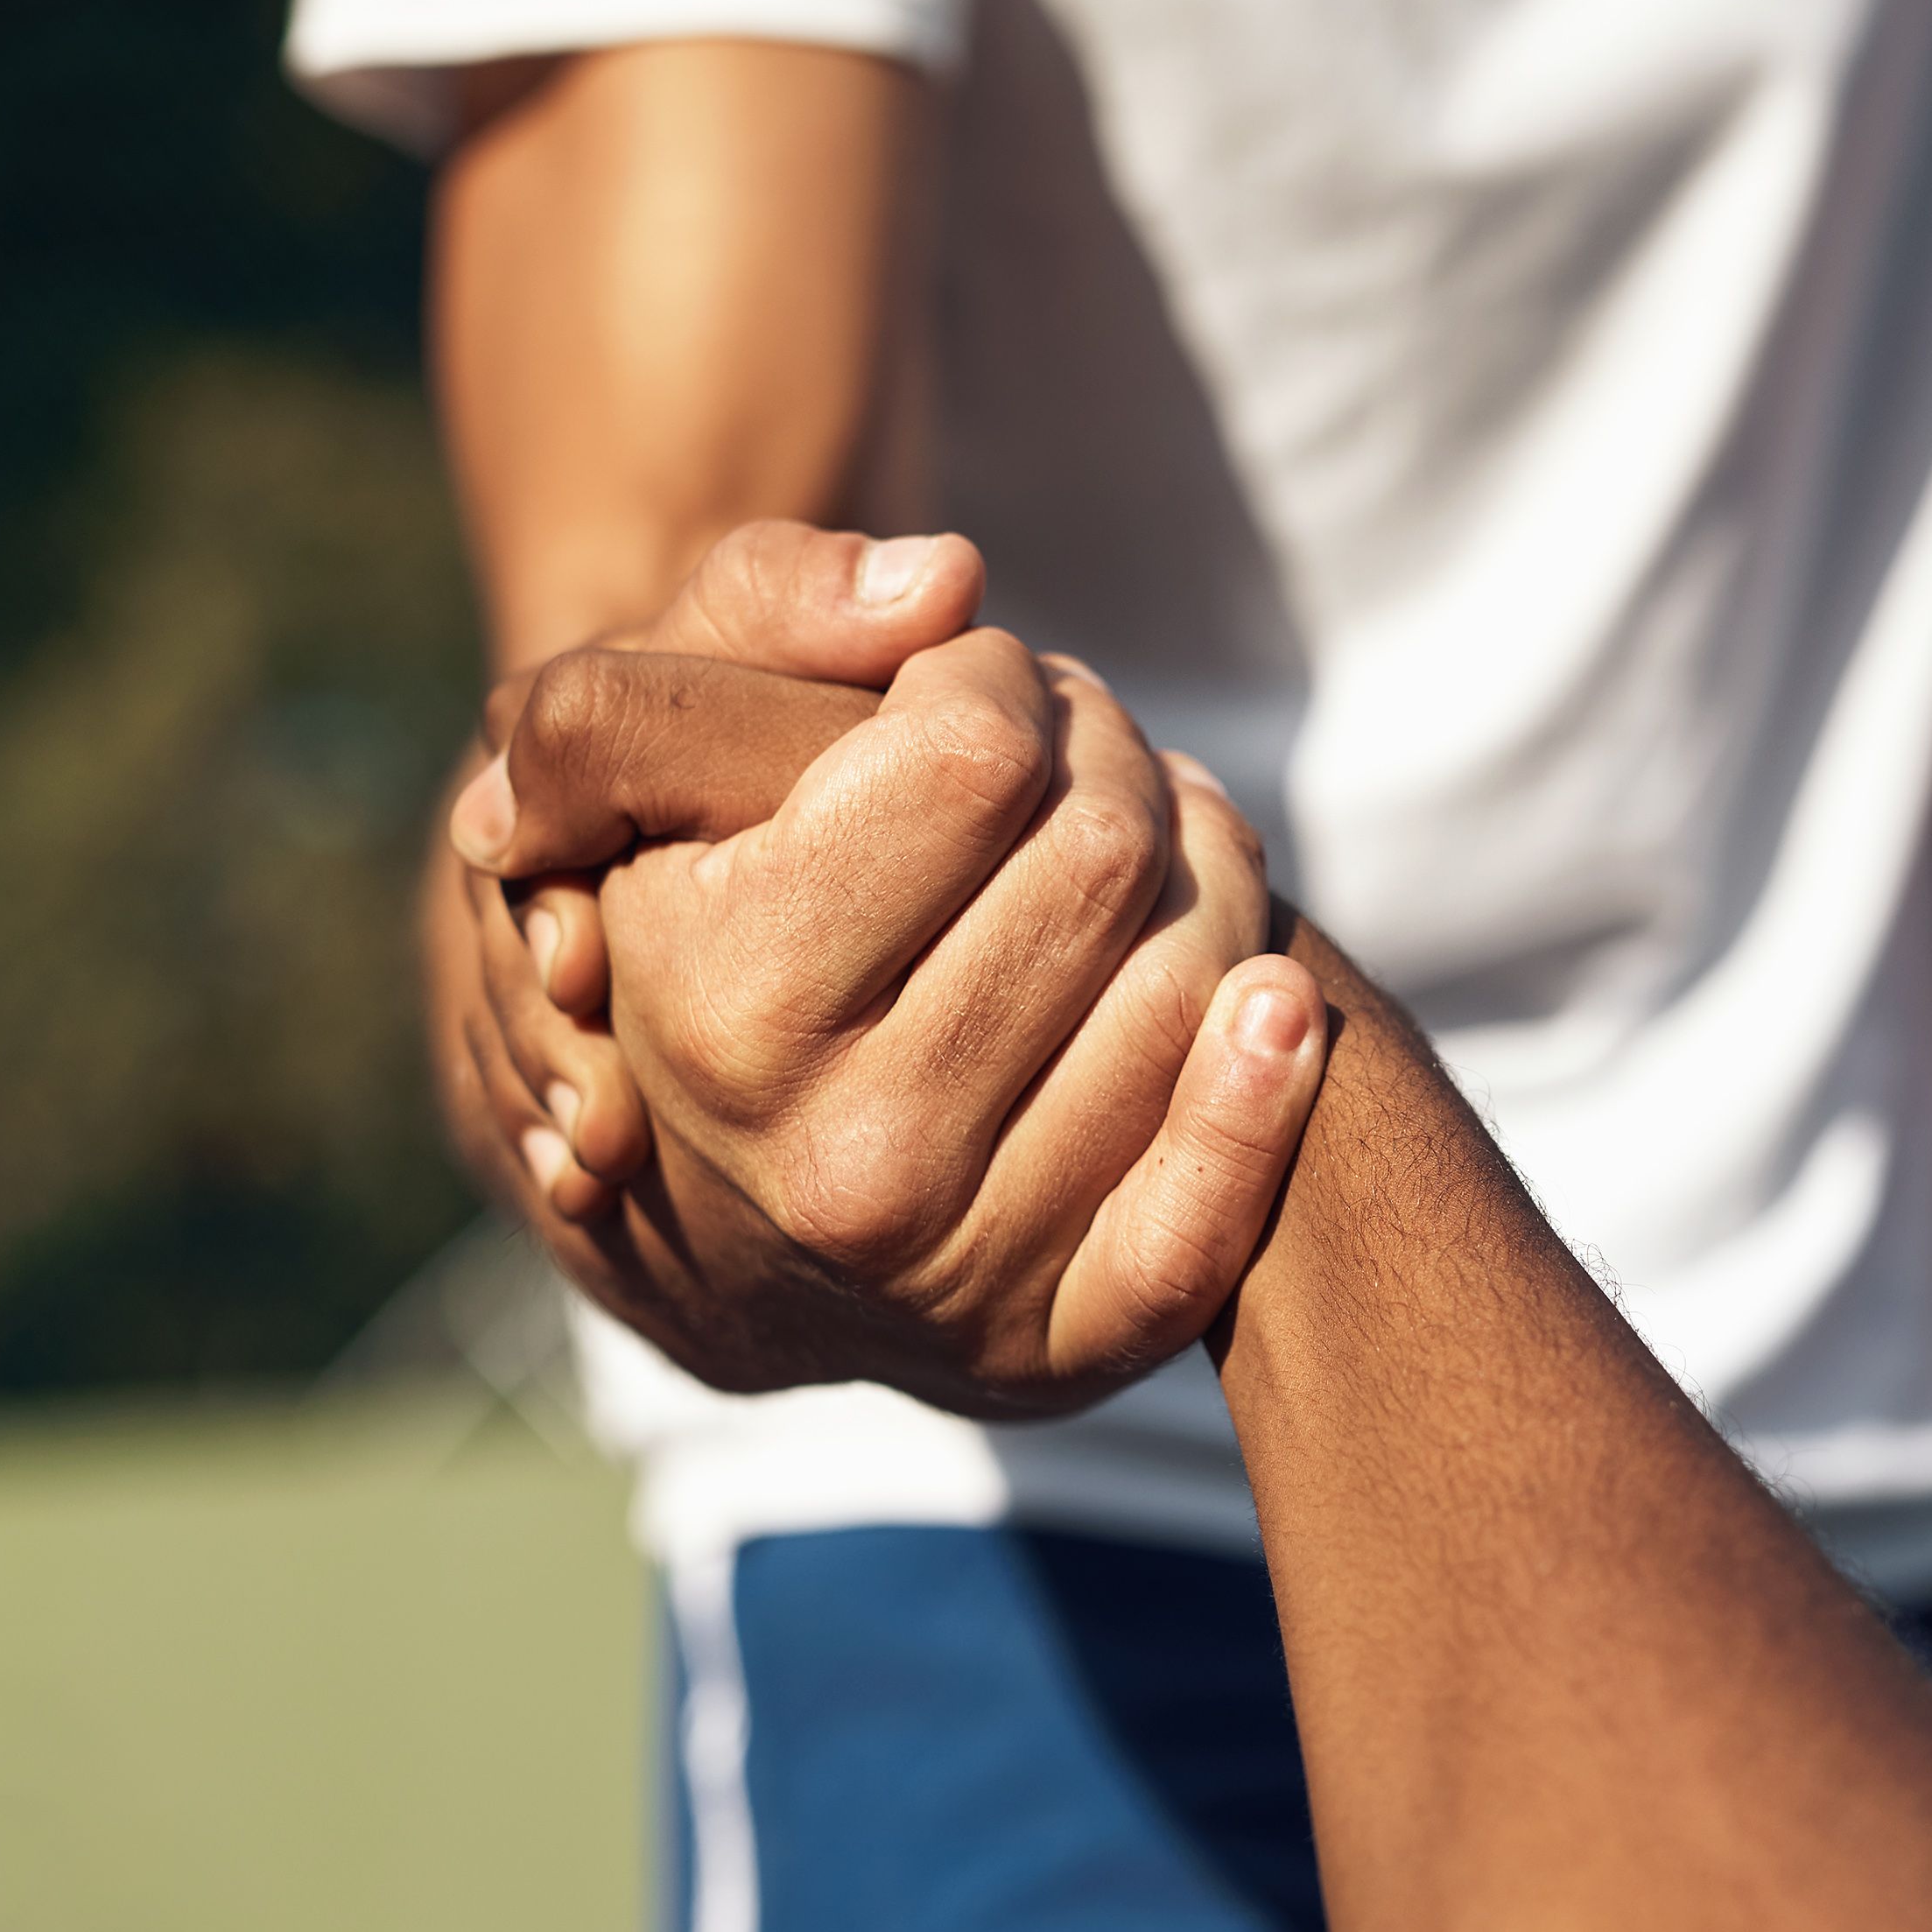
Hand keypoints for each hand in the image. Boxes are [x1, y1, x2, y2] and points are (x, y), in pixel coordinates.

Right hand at [453, 617, 1329, 1414]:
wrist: (703, 1200)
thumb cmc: (696, 909)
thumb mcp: (654, 738)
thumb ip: (757, 612)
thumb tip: (945, 581)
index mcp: (719, 1001)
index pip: (969, 757)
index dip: (994, 680)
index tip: (967, 689)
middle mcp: (836, 1156)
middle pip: (1100, 856)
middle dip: (1107, 757)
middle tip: (1071, 753)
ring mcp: (953, 1269)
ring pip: (1191, 986)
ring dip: (1206, 872)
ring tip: (1147, 838)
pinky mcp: (1053, 1349)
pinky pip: (1207, 1219)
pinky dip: (1268, 1083)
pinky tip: (1278, 1000)